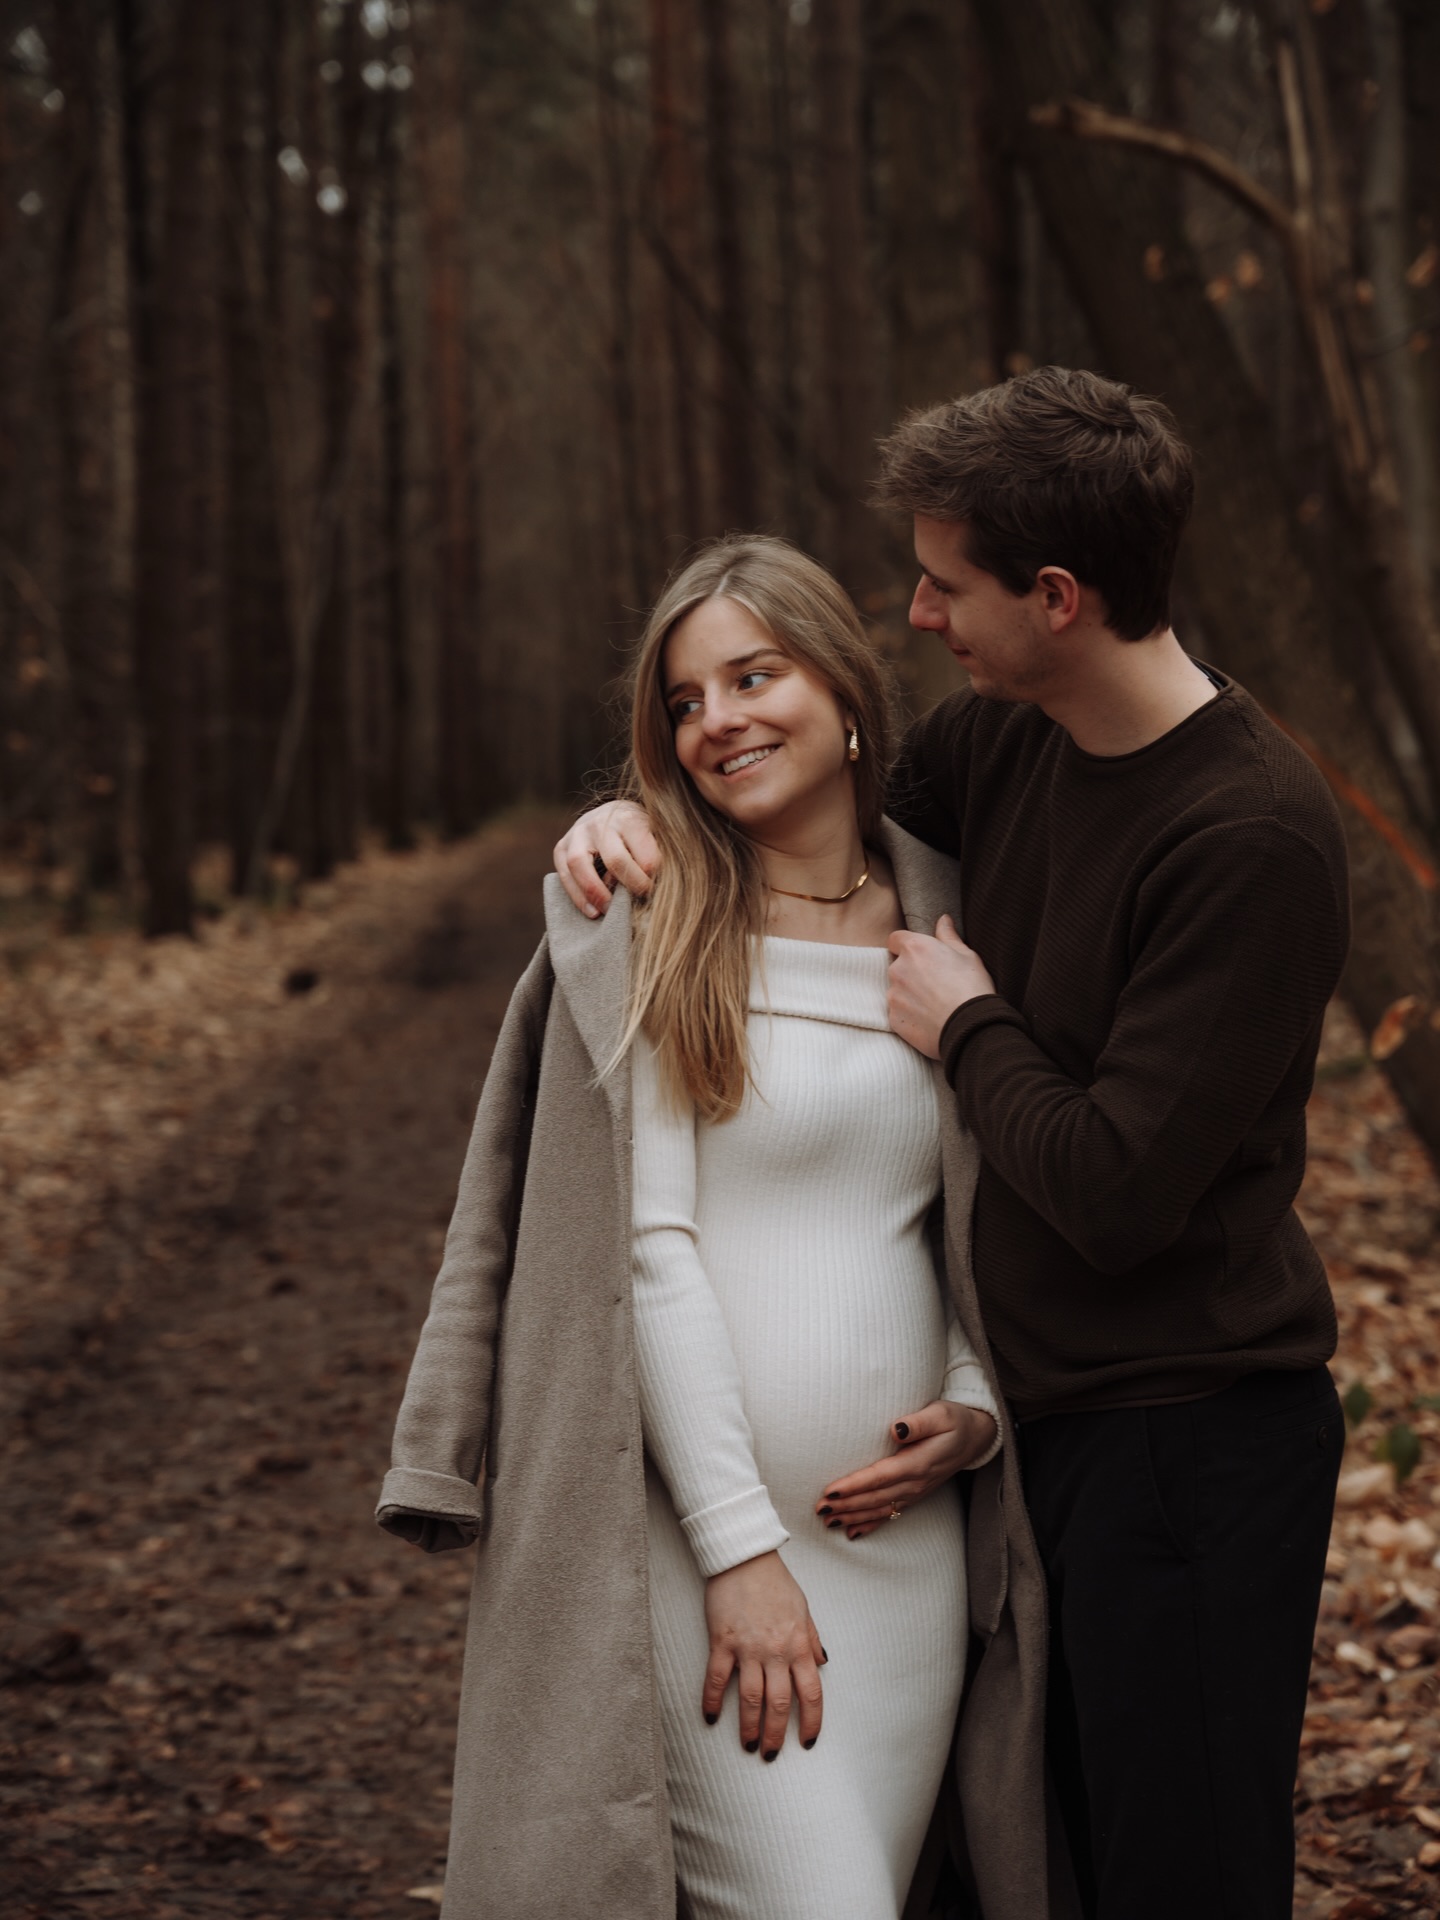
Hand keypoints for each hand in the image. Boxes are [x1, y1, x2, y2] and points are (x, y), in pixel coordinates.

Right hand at [553, 801, 660, 917]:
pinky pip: (564, 874)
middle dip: (631, 886)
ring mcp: (577, 834)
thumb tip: (662, 886)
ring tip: (609, 911)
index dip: (653, 879)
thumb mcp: (655, 835)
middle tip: (639, 900)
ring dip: (596, 893)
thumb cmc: (640, 832)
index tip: (656, 888)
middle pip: (615, 860)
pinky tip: (592, 912)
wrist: (611, 815)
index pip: (646, 856)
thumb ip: (658, 855)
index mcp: (629, 819)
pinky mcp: (561, 847)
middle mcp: (600, 823)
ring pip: (579, 864)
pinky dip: (577, 897)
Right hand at [703, 1550, 826, 1757]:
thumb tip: (822, 1663)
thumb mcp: (803, 1608)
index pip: (811, 1694)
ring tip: (748, 1745)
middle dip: (776, 1735)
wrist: (745, 1557)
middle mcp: (776, 1651)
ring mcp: (748, 1648)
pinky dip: (713, 1701)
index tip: (807, 1742)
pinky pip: (718, 1679)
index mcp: (798, 1645)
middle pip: (779, 1704)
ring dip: (749, 1727)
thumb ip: (811, 1639)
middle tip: (771, 1754)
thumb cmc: (775, 1582)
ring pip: (751, 1699)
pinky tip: (712, 1718)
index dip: (811, 1722)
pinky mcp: (722, 1642)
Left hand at [815, 1399, 998, 1539]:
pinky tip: (852, 1532)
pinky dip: (870, 1524)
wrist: (974, 1438)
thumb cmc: (954, 1421)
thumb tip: (896, 1428)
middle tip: (819, 1510)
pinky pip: (890, 1514)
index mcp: (919, 1462)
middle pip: (875, 1497)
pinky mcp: (914, 1495)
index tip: (831, 1491)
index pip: (880, 1477)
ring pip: (879, 1509)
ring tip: (828, 1521)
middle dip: (847, 1505)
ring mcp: (915, 1492)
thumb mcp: (941, 1414)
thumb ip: (919, 1422)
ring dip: (853, 1516)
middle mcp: (915, 1482)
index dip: (855, 1485)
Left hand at [887, 915, 995, 1059]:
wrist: (971, 1028)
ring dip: (910, 994)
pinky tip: (929, 1019)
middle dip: (911, 972)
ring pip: (897, 990)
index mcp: (915, 948)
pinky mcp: (894, 1019)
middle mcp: (898, 969)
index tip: (920, 955)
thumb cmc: (972, 988)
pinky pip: (898, 1012)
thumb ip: (948, 936)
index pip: (895, 939)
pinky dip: (910, 1014)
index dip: (907, 946)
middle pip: (897, 966)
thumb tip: (943, 920)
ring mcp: (893, 995)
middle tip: (935, 984)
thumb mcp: (967, 956)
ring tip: (934, 1004)